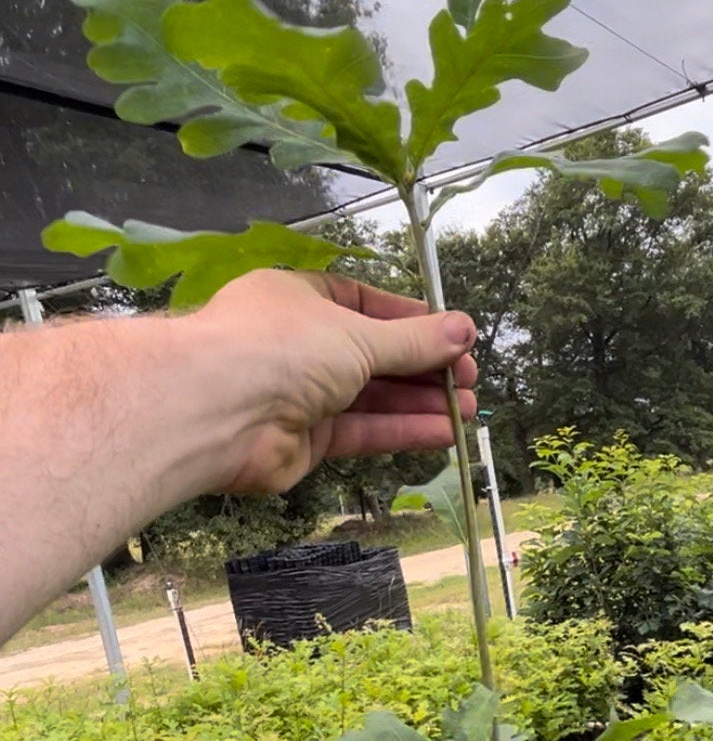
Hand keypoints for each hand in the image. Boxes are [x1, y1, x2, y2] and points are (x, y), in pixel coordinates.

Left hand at [195, 269, 478, 494]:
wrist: (215, 411)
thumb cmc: (279, 348)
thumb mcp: (359, 334)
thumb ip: (414, 341)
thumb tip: (463, 331)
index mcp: (299, 299)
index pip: (365, 305)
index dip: (411, 322)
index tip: (453, 337)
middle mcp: (298, 345)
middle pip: (373, 355)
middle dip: (423, 368)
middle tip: (469, 381)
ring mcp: (299, 395)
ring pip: (371, 397)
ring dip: (420, 403)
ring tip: (467, 411)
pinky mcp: (304, 441)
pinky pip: (361, 432)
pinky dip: (400, 431)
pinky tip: (442, 432)